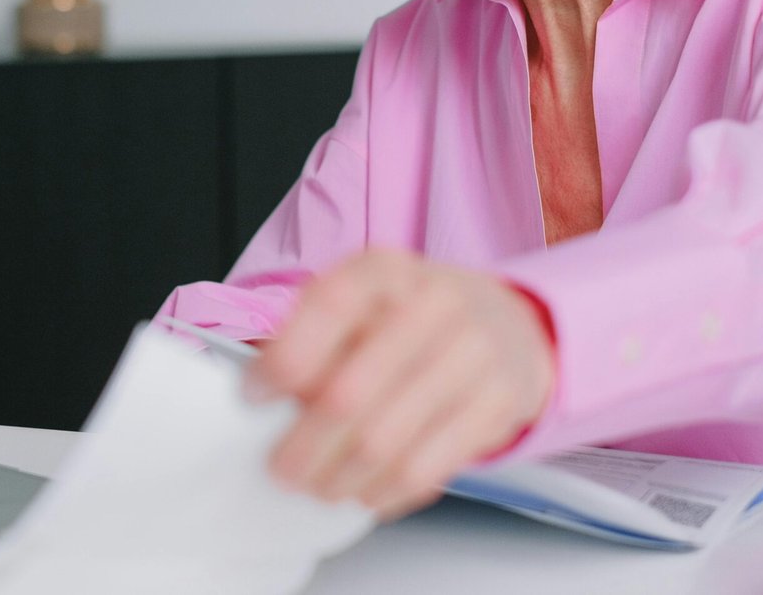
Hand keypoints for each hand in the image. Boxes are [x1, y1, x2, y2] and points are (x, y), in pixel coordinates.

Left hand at [246, 250, 553, 519]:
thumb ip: (312, 336)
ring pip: (385, 442)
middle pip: (350, 393)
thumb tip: (260, 391)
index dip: (286, 358)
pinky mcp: (499, 404)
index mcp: (386, 270)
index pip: (330, 306)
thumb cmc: (410, 318)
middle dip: (303, 444)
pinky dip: (385, 492)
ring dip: (339, 478)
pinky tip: (364, 493)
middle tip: (280, 468)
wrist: (508, 323)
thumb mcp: (362, 303)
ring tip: (317, 486)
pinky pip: (427, 469)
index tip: (254, 395)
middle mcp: (436, 303)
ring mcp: (474, 354)